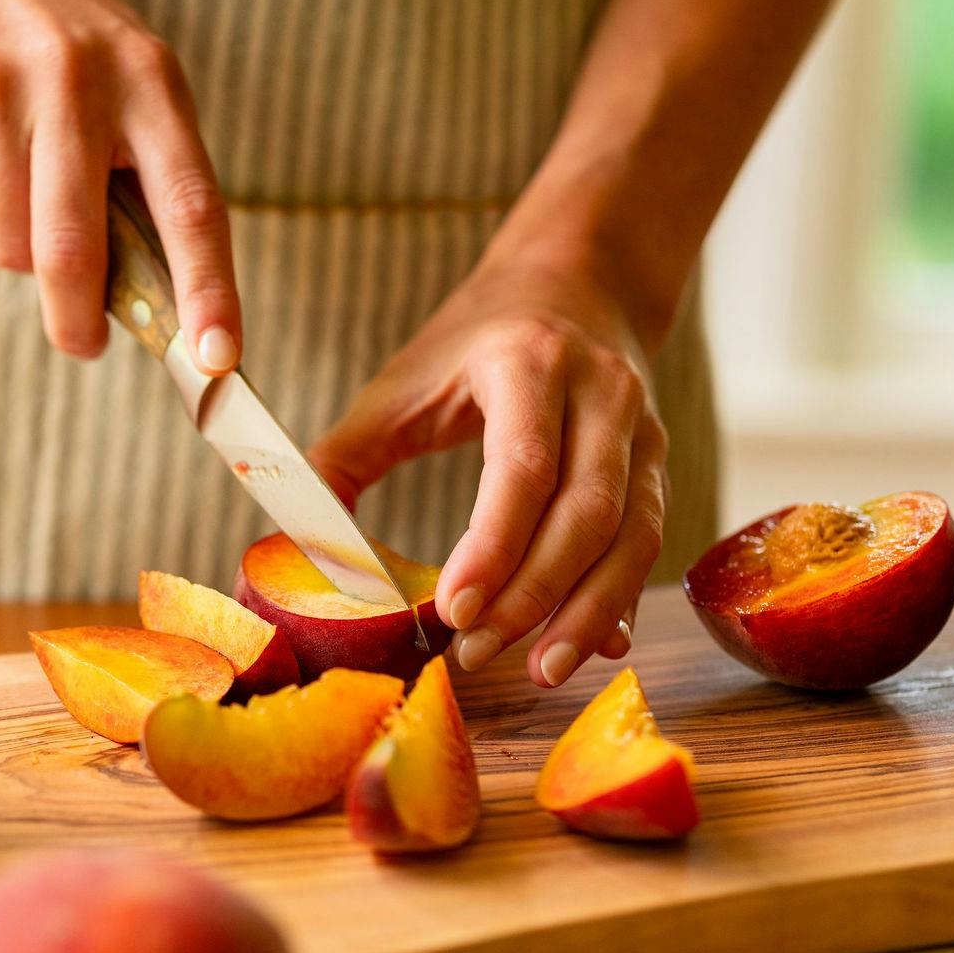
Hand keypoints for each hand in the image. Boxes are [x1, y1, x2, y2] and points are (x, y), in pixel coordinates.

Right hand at [0, 0, 241, 369]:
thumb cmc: (56, 32)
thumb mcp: (124, 76)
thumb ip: (139, 171)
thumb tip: (143, 301)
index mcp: (151, 79)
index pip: (192, 203)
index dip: (209, 290)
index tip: (219, 358)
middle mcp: (82, 82)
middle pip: (79, 247)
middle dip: (80, 318)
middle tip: (85, 342)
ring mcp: (4, 94)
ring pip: (14, 244)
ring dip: (22, 255)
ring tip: (25, 196)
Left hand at [308, 246, 668, 689]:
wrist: (579, 282)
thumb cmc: (476, 339)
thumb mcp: (404, 380)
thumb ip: (345, 454)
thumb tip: (294, 537)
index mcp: (530, 363)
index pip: (523, 468)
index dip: (493, 547)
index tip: (453, 610)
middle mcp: (601, 393)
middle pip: (585, 513)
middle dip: (533, 595)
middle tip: (476, 651)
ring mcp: (642, 430)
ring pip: (631, 536)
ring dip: (586, 612)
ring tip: (539, 671)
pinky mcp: (659, 463)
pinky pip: (647, 541)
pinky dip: (617, 598)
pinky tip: (590, 645)